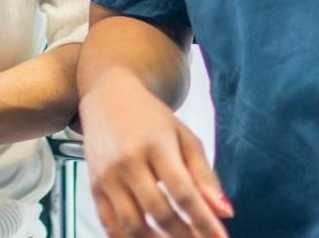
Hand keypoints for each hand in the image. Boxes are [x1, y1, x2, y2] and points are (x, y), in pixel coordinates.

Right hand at [80, 70, 230, 237]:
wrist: (107, 95)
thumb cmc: (150, 116)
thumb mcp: (184, 136)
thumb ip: (205, 175)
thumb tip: (225, 212)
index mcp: (157, 145)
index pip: (183, 192)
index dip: (203, 220)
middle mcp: (129, 161)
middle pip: (159, 211)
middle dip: (184, 235)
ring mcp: (108, 175)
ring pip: (132, 224)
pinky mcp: (93, 185)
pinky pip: (108, 223)